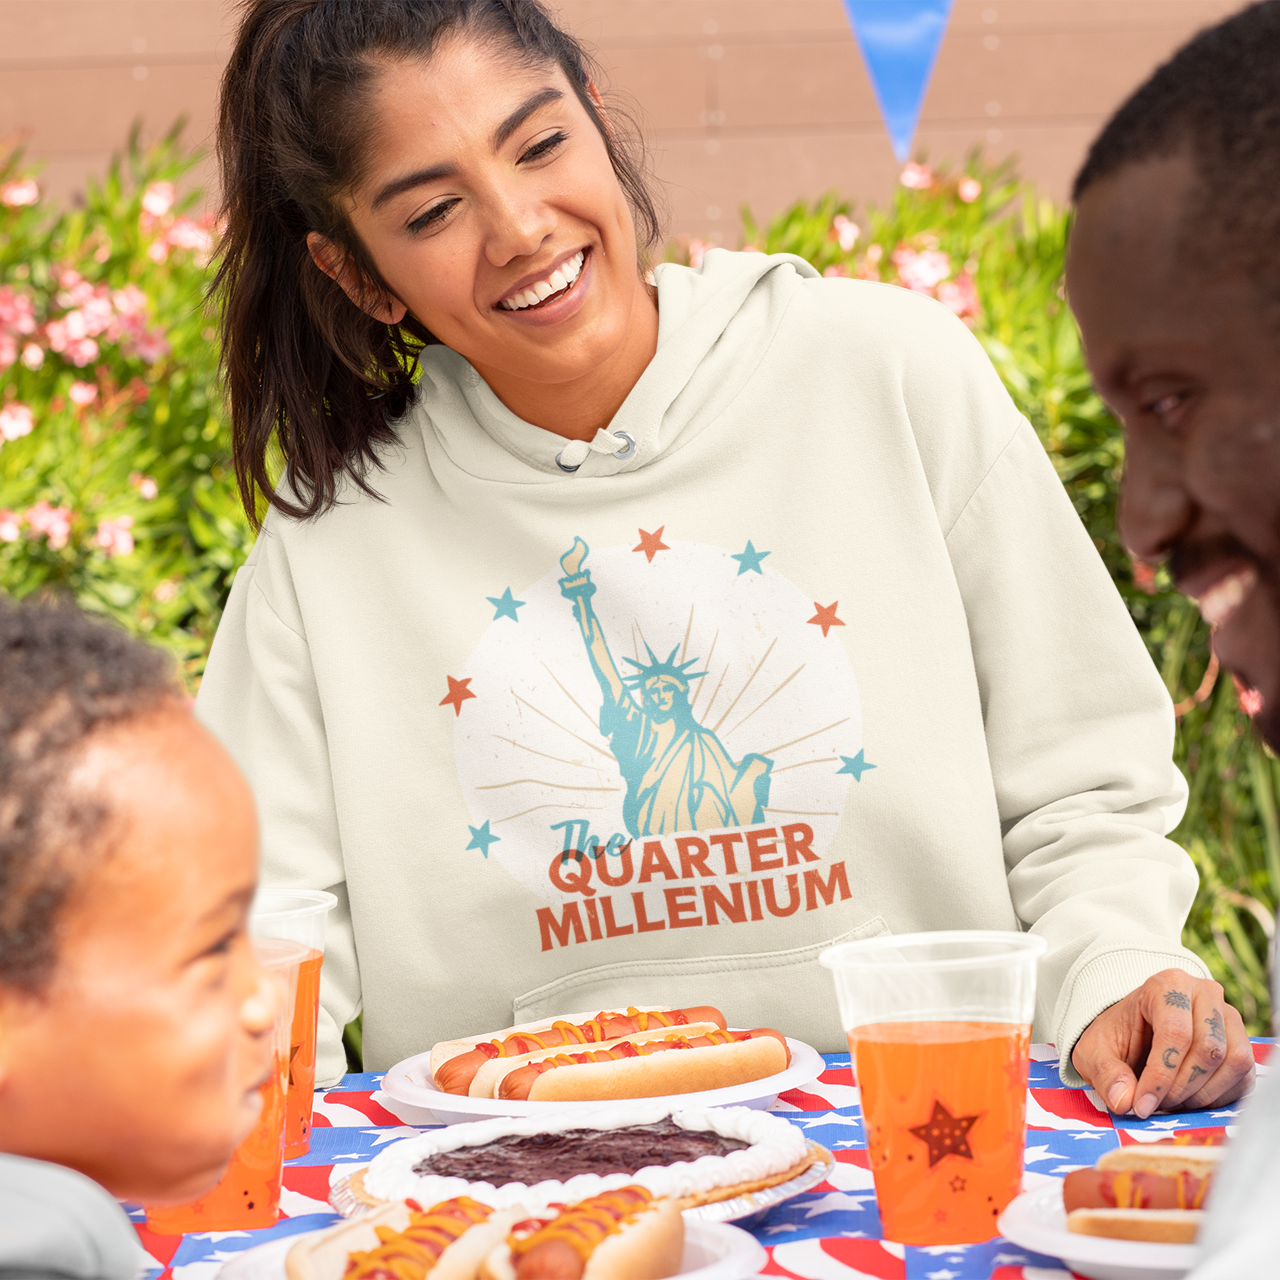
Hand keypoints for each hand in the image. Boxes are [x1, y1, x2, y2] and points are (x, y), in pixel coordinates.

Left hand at [1071, 970, 1254, 1117]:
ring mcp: (1229, 1017)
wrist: (1134, 1030)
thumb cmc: (1116, 1037)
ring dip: (1203, 1094)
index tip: (1142, 1105)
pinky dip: (1219, 1098)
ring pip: (1233, 1062)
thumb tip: (1124, 1100)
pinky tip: (1191, 1100)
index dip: (1160, 1076)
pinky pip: (1245, 1077)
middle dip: (1181, 1087)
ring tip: (1172, 1102)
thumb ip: (1105, 1073)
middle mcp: (1205, 993)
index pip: (1176, 1033)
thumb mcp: (1094, 1052)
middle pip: (1208, 1049)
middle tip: (1157, 1105)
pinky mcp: (1243, 1043)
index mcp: (1166, 985)